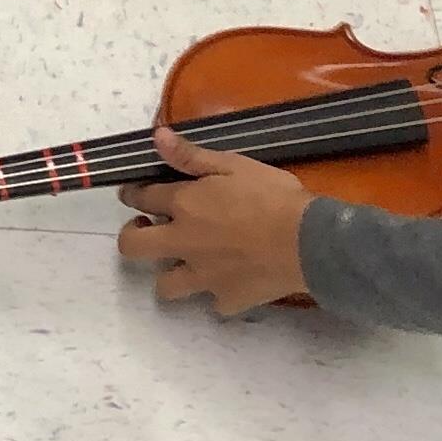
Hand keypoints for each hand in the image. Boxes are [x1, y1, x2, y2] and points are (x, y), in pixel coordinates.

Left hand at [115, 127, 316, 313]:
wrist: (309, 243)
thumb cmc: (274, 196)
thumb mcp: (234, 164)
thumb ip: (192, 155)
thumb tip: (156, 137)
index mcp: (185, 205)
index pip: (142, 198)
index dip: (133, 194)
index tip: (134, 194)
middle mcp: (184, 243)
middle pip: (133, 247)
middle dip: (132, 236)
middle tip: (148, 229)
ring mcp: (203, 277)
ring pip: (165, 286)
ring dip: (169, 273)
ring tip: (184, 262)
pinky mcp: (227, 300)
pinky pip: (213, 302)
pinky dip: (218, 293)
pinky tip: (231, 282)